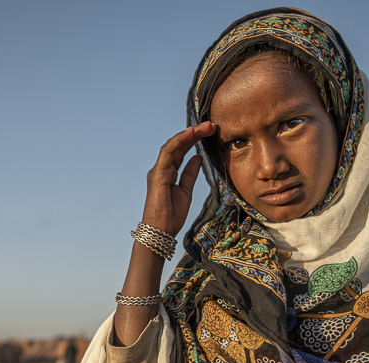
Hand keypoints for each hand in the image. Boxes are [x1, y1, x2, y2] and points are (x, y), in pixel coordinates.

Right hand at [142, 121, 216, 236]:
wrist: (161, 231)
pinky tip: (191, 134)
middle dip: (194, 133)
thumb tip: (198, 158)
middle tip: (211, 125)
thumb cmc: (170, 216)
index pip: (181, 151)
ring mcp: (158, 170)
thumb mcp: (186, 191)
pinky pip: (168, 152)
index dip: (194, 140)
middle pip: (178, 145)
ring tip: (205, 127)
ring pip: (173, 145)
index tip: (210, 133)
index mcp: (168, 173)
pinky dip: (179, 141)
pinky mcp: (157, 174)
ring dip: (189, 134)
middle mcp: (162, 169)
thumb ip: (190, 174)